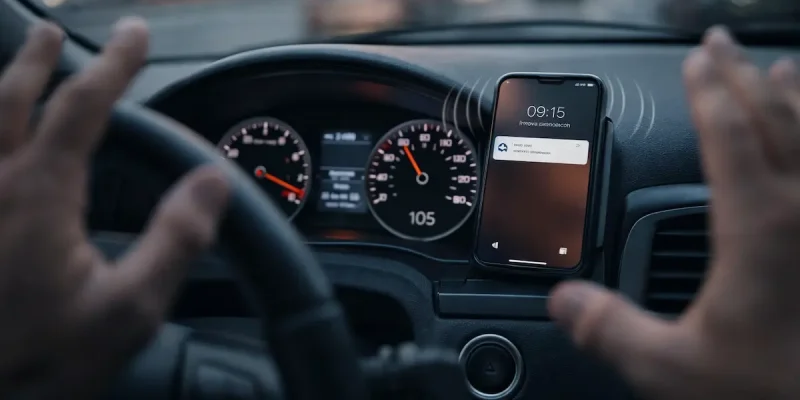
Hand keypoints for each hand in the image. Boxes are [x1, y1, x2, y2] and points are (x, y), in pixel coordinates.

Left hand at [0, 19, 227, 397]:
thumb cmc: (44, 361)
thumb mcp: (130, 310)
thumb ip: (176, 238)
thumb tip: (212, 180)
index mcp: (37, 196)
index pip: (81, 107)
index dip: (115, 65)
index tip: (135, 34)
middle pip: (10, 98)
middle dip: (40, 59)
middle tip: (59, 32)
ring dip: (0, 84)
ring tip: (20, 60)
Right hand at [548, 28, 799, 398]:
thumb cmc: (776, 393)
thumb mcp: (675, 369)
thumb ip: (612, 329)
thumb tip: (564, 302)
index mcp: (760, 227)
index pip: (728, 135)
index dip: (708, 91)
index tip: (695, 60)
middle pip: (774, 119)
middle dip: (744, 77)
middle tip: (723, 45)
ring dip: (796, 99)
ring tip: (782, 69)